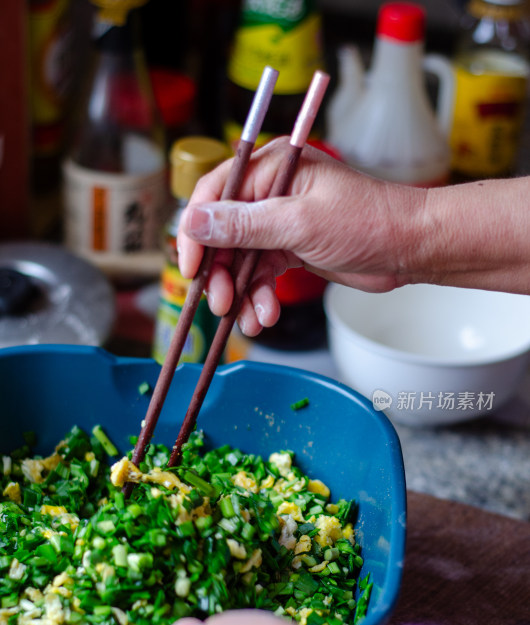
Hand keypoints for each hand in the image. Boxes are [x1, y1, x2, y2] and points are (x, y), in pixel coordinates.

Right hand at [177, 137, 424, 335]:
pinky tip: (265, 315)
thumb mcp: (300, 224)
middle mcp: (271, 192)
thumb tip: (193, 221)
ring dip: (240, 293)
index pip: (214, 196)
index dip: (196, 234)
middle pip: (223, 235)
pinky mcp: (291, 248)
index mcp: (271, 168)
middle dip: (221, 274)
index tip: (191, 269)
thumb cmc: (367, 223)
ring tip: (251, 319)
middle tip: (222, 304)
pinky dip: (259, 297)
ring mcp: (280, 222)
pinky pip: (261, 275)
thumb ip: (244, 225)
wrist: (409, 249)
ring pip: (240, 261)